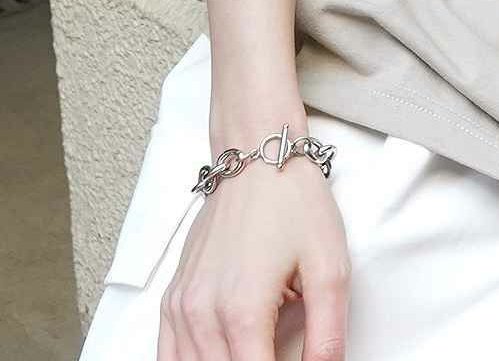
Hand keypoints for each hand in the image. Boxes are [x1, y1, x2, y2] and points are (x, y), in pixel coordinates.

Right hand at [158, 157, 349, 359]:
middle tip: (280, 351)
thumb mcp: (330, 267)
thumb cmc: (293, 203)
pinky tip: (219, 354)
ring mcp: (181, 307)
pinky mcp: (172, 299)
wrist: (258, 158)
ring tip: (259, 348)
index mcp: (243, 311)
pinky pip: (169, 356)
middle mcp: (203, 314)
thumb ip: (328, 332)